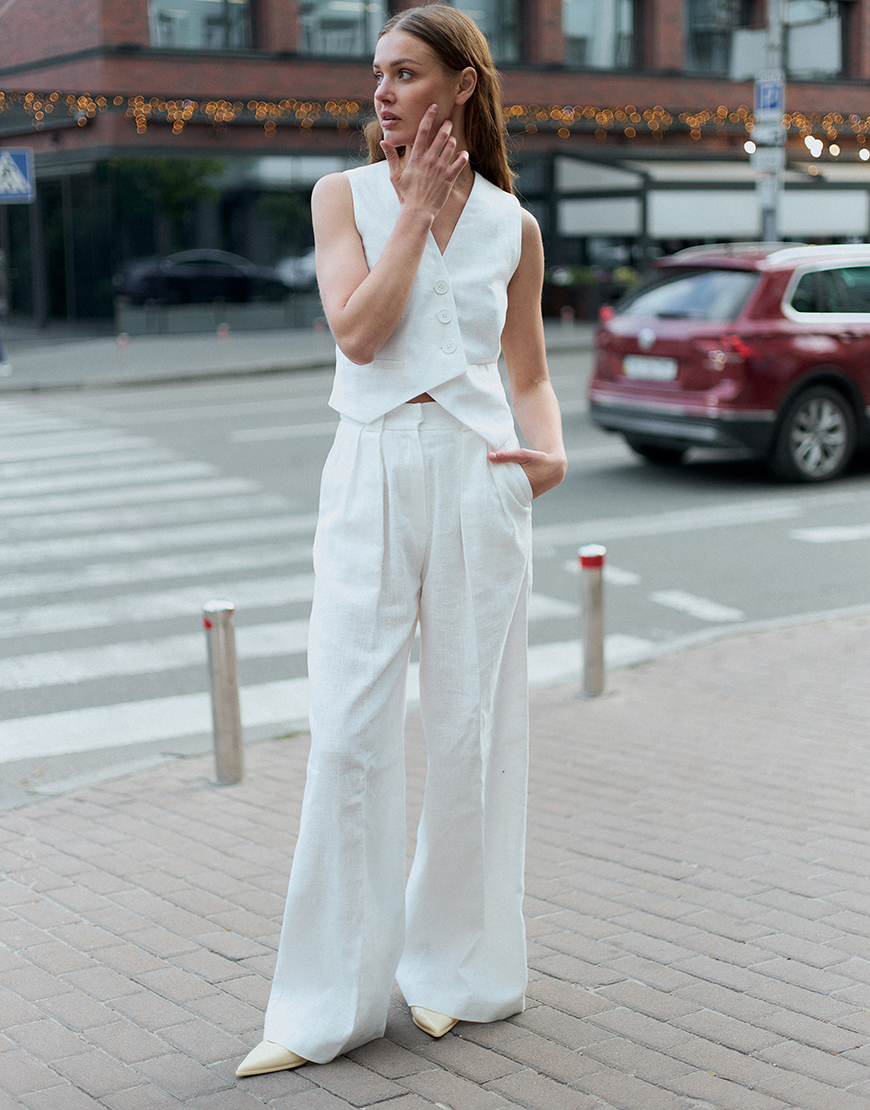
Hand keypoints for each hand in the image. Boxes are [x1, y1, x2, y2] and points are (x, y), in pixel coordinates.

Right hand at [380, 104, 468, 218]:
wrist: (418, 212)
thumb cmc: (406, 195)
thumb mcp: (395, 176)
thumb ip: (391, 157)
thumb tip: (384, 142)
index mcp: (416, 157)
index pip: (422, 131)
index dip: (428, 117)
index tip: (434, 107)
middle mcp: (429, 160)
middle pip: (441, 136)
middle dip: (445, 126)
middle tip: (448, 122)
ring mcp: (440, 168)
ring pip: (451, 146)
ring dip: (452, 140)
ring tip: (451, 140)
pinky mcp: (449, 178)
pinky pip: (460, 162)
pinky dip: (463, 156)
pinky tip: (463, 154)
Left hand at [488, 447, 566, 498]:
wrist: (556, 466)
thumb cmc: (539, 458)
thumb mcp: (523, 454)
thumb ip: (507, 456)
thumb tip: (489, 456)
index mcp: (524, 486)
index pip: (504, 491)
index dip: (494, 490)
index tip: (482, 488)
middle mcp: (526, 495)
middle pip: (507, 495)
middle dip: (497, 492)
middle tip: (482, 491)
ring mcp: (528, 497)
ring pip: (512, 495)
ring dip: (504, 492)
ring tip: (488, 491)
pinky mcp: (529, 496)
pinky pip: (517, 495)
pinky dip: (511, 491)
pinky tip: (500, 489)